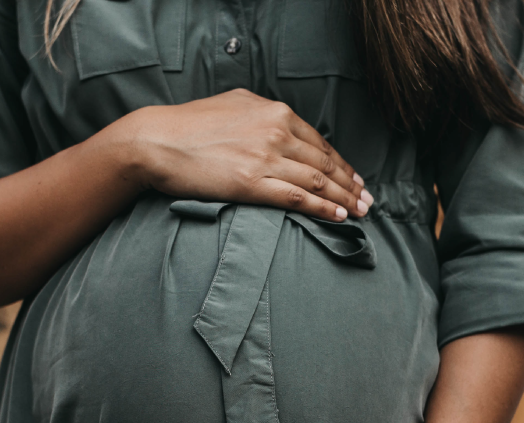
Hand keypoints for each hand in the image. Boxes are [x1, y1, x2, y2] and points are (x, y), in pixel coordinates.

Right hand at [116, 88, 372, 221]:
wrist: (156, 141)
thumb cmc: (188, 125)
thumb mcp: (232, 105)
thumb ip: (261, 113)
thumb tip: (278, 120)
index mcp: (274, 112)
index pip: (319, 141)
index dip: (341, 162)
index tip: (353, 177)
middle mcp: (276, 132)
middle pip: (324, 162)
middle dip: (350, 183)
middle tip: (368, 199)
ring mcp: (266, 157)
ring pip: (317, 181)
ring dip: (343, 198)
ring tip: (360, 211)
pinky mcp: (252, 183)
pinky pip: (298, 198)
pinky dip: (323, 208)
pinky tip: (338, 216)